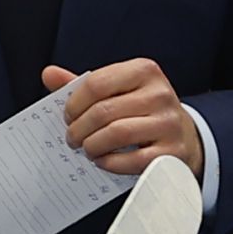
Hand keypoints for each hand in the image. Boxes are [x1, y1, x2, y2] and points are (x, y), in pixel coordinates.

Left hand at [42, 60, 202, 178]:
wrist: (184, 135)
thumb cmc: (141, 110)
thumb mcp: (118, 89)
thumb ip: (84, 84)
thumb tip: (48, 74)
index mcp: (144, 70)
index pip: (97, 83)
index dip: (74, 103)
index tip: (67, 116)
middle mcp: (160, 93)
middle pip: (104, 111)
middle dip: (79, 128)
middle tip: (71, 138)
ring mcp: (168, 123)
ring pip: (117, 134)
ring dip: (92, 146)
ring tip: (86, 149)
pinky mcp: (172, 152)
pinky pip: (132, 160)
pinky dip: (110, 163)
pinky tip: (102, 160)